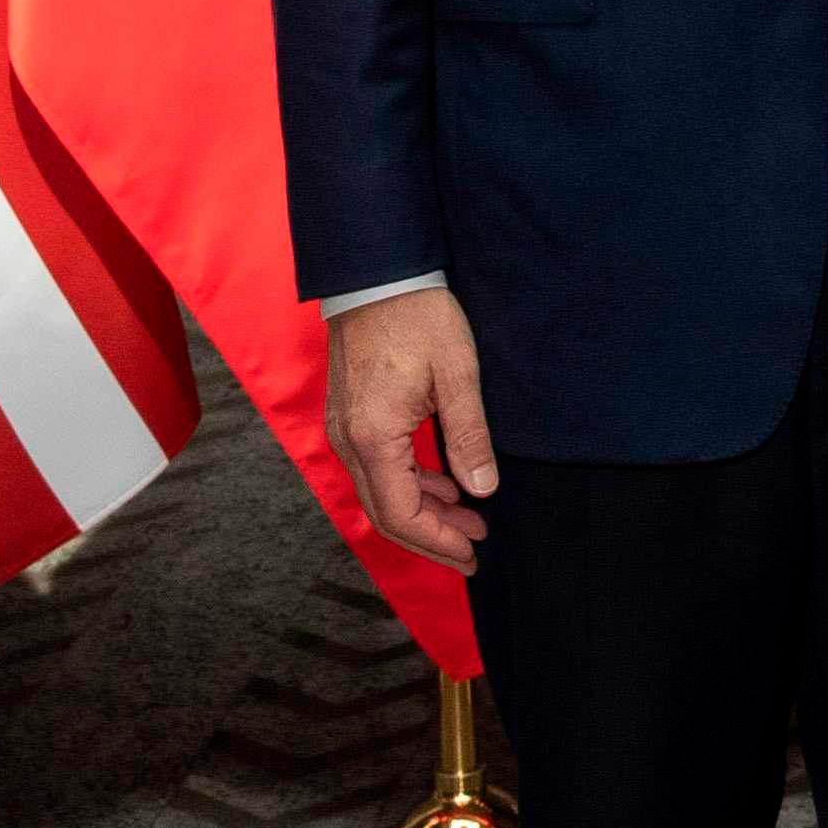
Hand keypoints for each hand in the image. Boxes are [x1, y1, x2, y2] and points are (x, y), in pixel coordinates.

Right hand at [323, 286, 496, 569]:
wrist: (377, 273)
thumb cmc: (419, 316)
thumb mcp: (457, 374)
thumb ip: (469, 436)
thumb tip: (483, 491)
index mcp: (374, 437)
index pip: (401, 514)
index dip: (437, 541)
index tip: (472, 554)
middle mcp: (349, 441)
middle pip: (385, 512)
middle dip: (431, 535)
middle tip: (474, 545)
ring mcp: (343, 429)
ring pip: (380, 492)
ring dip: (422, 509)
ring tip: (468, 517)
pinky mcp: (348, 416)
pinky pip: (375, 467)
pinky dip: (408, 482)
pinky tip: (441, 481)